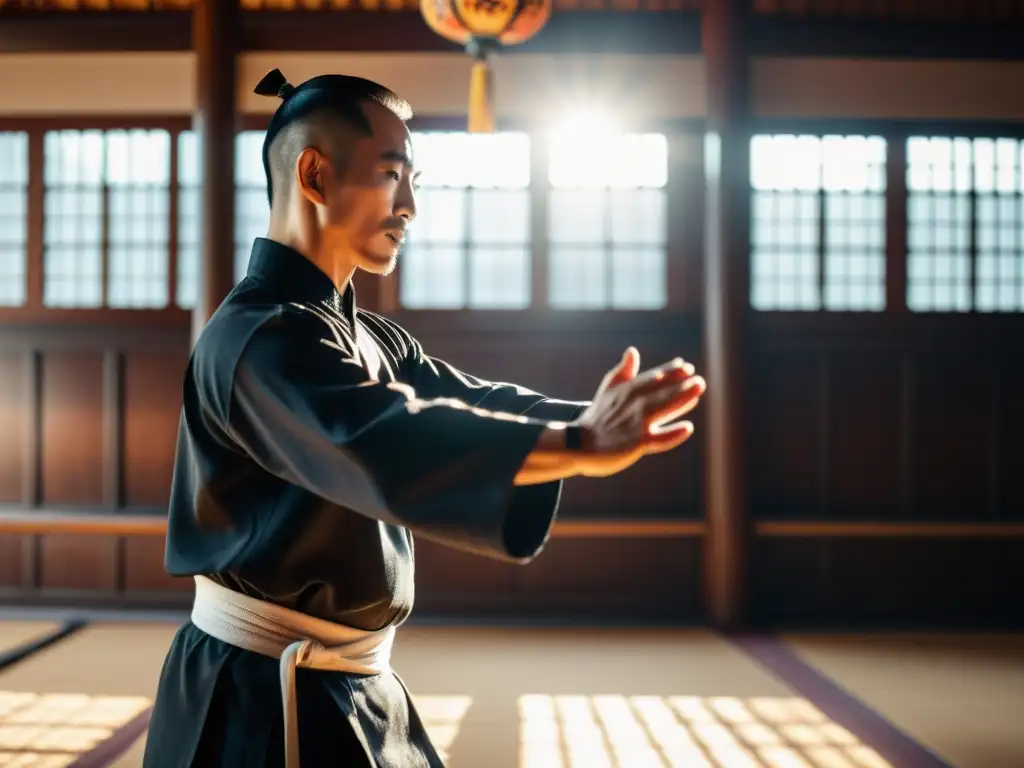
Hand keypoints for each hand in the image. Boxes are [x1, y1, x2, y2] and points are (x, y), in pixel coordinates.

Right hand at [572, 347, 704, 477]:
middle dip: (681, 384)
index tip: (686, 366)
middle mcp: (633, 405)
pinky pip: (659, 439)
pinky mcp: (637, 444)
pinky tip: (687, 428)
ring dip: (681, 399)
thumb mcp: (608, 389)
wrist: (580, 444)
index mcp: (627, 391)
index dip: (670, 371)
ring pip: (663, 409)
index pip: (652, 378)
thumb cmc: (597, 417)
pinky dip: (672, 433)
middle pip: (662, 391)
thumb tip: (632, 350)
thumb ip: (623, 371)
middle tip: (699, 379)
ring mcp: (636, 424)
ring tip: (698, 391)